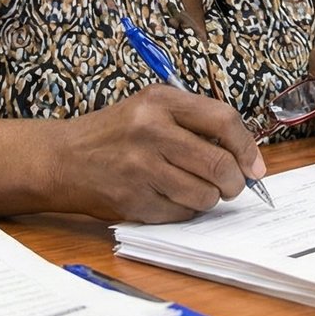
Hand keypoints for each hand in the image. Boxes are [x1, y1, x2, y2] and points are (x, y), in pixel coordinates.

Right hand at [55, 85, 265, 222]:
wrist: (60, 159)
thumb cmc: (114, 134)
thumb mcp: (150, 110)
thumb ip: (195, 123)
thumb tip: (246, 158)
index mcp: (160, 101)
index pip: (224, 120)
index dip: (247, 147)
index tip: (254, 166)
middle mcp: (150, 131)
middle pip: (219, 164)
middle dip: (234, 182)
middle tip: (232, 186)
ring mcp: (140, 167)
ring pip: (204, 194)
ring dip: (208, 198)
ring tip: (193, 189)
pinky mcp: (132, 199)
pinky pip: (180, 214)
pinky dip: (183, 211)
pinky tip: (166, 197)